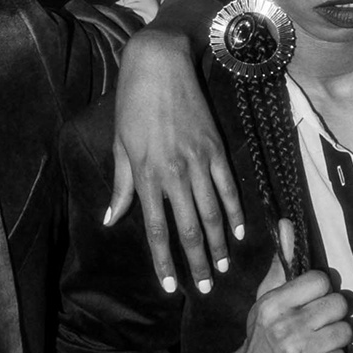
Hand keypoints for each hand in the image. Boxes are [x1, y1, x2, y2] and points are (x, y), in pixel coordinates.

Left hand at [108, 25, 242, 293]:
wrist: (160, 63)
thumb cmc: (132, 103)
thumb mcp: (120, 145)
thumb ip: (121, 186)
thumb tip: (112, 219)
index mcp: (146, 175)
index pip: (157, 229)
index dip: (164, 261)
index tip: (170, 286)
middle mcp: (174, 173)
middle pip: (188, 228)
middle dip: (197, 262)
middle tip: (204, 289)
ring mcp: (199, 161)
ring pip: (212, 213)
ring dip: (219, 245)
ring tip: (223, 269)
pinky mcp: (217, 148)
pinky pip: (228, 188)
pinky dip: (236, 212)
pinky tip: (241, 232)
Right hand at [217, 239, 352, 352]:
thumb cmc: (260, 337)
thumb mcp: (265, 299)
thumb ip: (281, 264)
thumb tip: (286, 225)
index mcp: (274, 304)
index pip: (321, 280)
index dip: (322, 289)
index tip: (313, 299)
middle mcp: (286, 327)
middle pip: (339, 304)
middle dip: (334, 313)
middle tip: (321, 321)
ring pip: (346, 331)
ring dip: (338, 337)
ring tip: (322, 340)